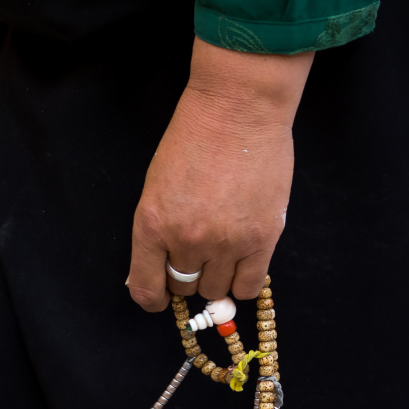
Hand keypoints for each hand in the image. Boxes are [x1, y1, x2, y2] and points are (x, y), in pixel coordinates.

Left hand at [127, 38, 313, 311]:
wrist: (239, 109)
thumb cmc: (194, 138)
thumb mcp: (157, 185)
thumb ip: (156, 231)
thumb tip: (157, 271)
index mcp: (153, 224)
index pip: (146, 288)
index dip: (154, 300)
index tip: (161, 299)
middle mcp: (187, 239)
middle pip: (184, 288)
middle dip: (187, 276)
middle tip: (198, 257)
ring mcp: (227, 242)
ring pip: (216, 290)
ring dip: (216, 278)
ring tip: (223, 252)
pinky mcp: (262, 239)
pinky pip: (249, 287)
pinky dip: (242, 282)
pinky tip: (242, 263)